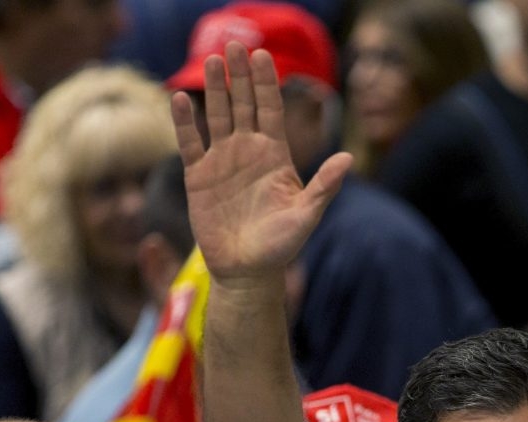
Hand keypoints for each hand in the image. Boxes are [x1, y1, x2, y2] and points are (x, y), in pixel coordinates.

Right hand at [173, 43, 350, 283]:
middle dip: (239, 75)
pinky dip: (185, 123)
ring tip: (212, 61)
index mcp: (274, 155)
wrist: (248, 271)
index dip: (267, 83)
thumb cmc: (281, 246)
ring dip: (214, 89)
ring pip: (217, 116)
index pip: (270, 109)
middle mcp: (247, 151)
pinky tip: (179, 99)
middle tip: (234, 45)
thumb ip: (324, 186)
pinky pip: (190, 144)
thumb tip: (348, 158)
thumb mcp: (306, 215)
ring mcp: (222, 162)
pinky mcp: (199, 178)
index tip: (263, 55)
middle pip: (243, 104)